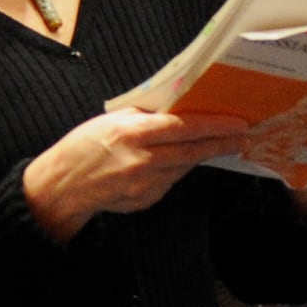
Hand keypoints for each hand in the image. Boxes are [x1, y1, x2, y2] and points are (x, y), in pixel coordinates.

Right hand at [24, 108, 247, 242]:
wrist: (64, 185)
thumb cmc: (84, 145)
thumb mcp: (112, 119)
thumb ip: (145, 115)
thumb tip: (178, 108)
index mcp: (132, 133)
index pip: (184, 127)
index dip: (214, 125)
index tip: (237, 122)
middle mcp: (142, 160)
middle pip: (192, 150)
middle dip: (220, 142)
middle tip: (242, 136)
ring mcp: (146, 184)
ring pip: (184, 166)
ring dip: (201, 154)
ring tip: (219, 144)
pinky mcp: (147, 199)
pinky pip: (170, 180)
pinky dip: (176, 169)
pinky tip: (176, 161)